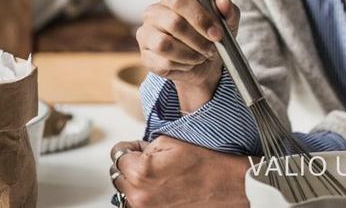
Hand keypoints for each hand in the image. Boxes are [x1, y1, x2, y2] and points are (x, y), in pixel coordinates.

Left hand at [110, 136, 249, 206]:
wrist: (229, 188)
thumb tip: (133, 152)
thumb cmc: (206, 166)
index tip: (139, 148)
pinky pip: (136, 205)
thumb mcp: (173, 143)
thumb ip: (145, 146)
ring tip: (159, 179)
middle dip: (130, 166)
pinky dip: (144, 198)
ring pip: (124, 192)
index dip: (130, 148)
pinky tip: (162, 191)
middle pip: (117, 175)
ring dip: (134, 184)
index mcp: (141, 171)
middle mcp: (137, 196)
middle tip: (152, 163)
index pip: (117, 154)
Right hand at [136, 0, 239, 109]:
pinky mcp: (146, 57)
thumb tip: (223, 2)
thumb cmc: (213, 34)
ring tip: (202, 55)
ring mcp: (146, 35)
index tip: (217, 33)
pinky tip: (190, 62)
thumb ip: (227, 9)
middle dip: (198, 39)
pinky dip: (183, 65)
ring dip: (190, 54)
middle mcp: (154, 13)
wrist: (205, 60)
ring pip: (165, 45)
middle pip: (173, 23)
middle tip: (212, 48)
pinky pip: (164, 63)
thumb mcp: (227, 21)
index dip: (200, 17)